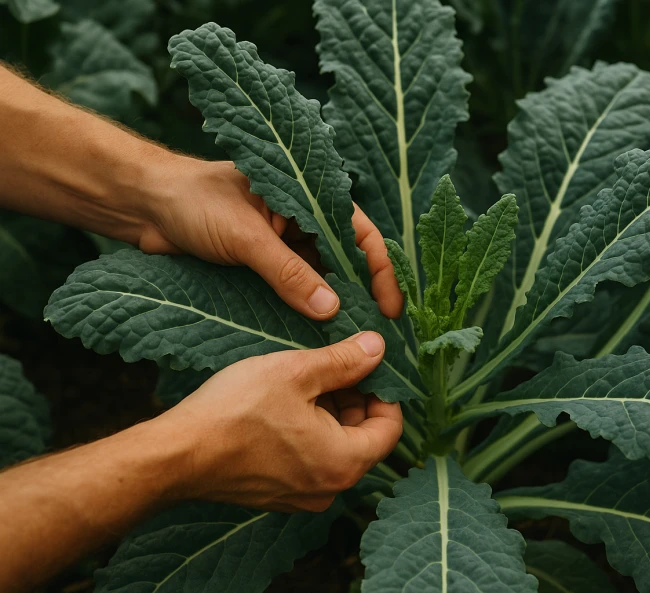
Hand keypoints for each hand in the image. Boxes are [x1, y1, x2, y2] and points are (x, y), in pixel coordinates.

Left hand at [137, 157, 402, 319]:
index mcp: (306, 198)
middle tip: (376, 334)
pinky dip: (304, 313)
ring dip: (334, 309)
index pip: (360, 232)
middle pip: (345, 262)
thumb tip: (330, 310)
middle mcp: (301, 223)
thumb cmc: (193, 201)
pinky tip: (314, 337)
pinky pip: (293, 293)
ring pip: (320, 281)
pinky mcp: (262, 269)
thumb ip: (288, 272)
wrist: (142, 207)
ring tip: (349, 342)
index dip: (380, 270)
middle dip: (363, 296)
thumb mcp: (245, 236)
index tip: (390, 307)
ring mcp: (283, 248)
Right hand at [156, 332, 401, 511]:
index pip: (390, 428)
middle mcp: (330, 489)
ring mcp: (301, 497)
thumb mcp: (297, 373)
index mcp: (345, 463)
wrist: (176, 455)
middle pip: (363, 438)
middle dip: (354, 399)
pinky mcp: (276, 495)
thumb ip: (344, 362)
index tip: (367, 365)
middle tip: (332, 365)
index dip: (384, 391)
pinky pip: (309, 460)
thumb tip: (378, 347)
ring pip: (334, 447)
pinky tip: (282, 405)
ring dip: (328, 413)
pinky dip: (306, 432)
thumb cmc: (236, 412)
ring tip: (302, 379)